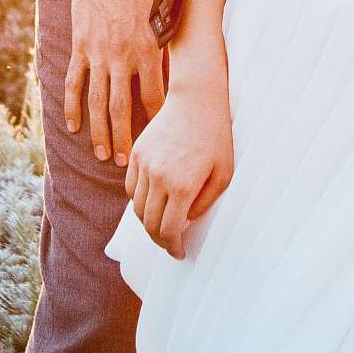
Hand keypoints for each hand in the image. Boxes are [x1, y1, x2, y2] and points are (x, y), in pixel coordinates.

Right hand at [66, 0, 167, 166]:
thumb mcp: (164, 10)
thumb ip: (168, 40)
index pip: (154, 97)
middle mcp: (121, 57)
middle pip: (122, 108)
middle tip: (124, 162)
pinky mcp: (80, 47)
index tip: (159, 141)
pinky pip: (74, 82)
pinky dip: (73, 106)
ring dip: (99, 131)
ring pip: (97, 102)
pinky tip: (74, 126)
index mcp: (146, 50)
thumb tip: (181, 61)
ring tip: (101, 154)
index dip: (156, 122)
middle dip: (123, 138)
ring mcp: (97, 54)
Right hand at [125, 85, 233, 255]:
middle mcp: (158, 177)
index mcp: (182, 185)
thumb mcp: (223, 174)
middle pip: (148, 223)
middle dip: (159, 240)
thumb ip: (204, 204)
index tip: (178, 253)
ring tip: (161, 225)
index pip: (168, 230)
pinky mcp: (136, 153)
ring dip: (147, 222)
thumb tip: (185, 221)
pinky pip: (130, 187)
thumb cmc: (216, 136)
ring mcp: (144, 164)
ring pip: (136, 207)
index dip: (172, 248)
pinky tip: (152, 202)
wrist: (196, 99)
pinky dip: (138, 201)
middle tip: (170, 245)